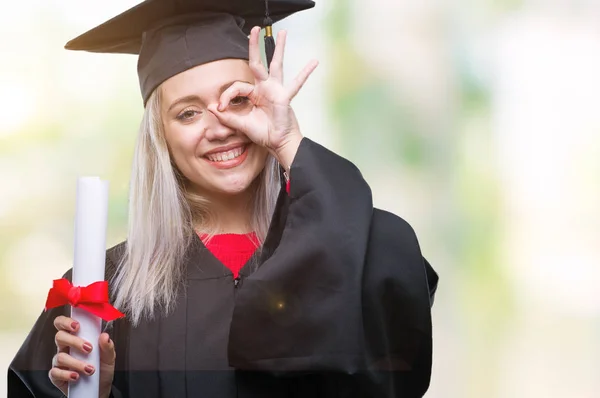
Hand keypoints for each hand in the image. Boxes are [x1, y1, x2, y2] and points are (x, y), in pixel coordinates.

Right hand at [49, 316, 115, 397]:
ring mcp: (60, 362)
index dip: (66, 322)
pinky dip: (67, 374)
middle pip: (60, 337)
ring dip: (76, 363)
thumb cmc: (102, 369)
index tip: (77, 326)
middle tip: (88, 348)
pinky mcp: (56, 376)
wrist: (99, 389)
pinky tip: (77, 377)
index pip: (64, 324)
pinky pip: (55, 372)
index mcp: (76, 338)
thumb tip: (105, 336)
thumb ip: (107, 346)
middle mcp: (65, 348)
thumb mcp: (109, 357)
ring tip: (90, 369)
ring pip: (59, 356)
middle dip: (74, 341)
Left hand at [207, 26, 317, 169]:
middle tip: (253, 30)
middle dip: (255, 46)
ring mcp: (276, 90)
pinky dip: (305, 73)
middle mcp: (265, 88)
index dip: (227, 95)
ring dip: (279, 48)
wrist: (277, 143)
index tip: (221, 107)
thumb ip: (227, 116)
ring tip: (283, 33)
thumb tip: (211, 107)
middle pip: (258, 63)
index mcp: (253, 94)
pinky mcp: (285, 97)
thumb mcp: (240, 124)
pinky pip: (296, 83)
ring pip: (276, 65)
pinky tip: (314, 62)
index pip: (237, 86)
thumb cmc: (263, 133)